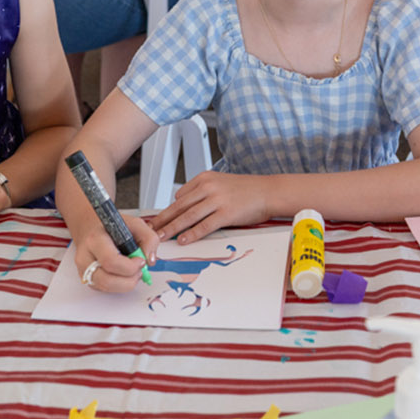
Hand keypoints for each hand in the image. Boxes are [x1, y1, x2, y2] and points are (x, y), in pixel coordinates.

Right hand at [73, 213, 158, 292]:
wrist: (90, 228)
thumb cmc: (111, 227)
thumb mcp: (134, 224)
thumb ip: (148, 238)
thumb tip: (150, 260)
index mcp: (95, 240)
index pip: (110, 261)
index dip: (130, 266)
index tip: (141, 261)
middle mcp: (85, 257)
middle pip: (106, 280)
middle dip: (129, 280)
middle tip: (139, 271)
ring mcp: (84, 270)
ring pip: (106, 288)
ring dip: (125, 284)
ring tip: (134, 273)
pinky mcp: (87, 279)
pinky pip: (105, 289)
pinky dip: (119, 286)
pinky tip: (124, 274)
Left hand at [150, 171, 269, 244]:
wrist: (269, 191)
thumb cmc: (247, 190)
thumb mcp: (221, 182)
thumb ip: (203, 192)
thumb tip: (184, 205)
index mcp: (205, 178)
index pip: (180, 196)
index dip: (167, 210)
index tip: (158, 220)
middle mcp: (209, 187)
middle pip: (179, 206)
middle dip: (163, 220)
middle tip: (150, 230)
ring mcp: (217, 200)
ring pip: (188, 216)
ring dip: (172, 228)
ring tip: (160, 237)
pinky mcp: (226, 213)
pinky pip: (204, 225)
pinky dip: (191, 234)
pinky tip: (183, 240)